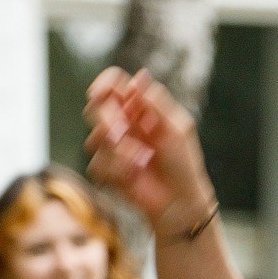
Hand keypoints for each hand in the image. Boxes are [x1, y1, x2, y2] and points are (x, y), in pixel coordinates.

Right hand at [85, 65, 214, 237]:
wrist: (178, 202)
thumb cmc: (183, 164)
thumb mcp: (177, 129)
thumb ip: (156, 103)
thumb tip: (138, 76)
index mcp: (140, 107)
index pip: (113, 84)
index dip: (102, 85)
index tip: (98, 94)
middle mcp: (122, 122)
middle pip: (96, 108)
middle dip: (106, 121)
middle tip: (120, 134)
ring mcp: (112, 146)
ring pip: (94, 139)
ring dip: (119, 152)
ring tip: (143, 162)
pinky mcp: (106, 169)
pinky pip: (98, 164)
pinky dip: (117, 171)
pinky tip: (135, 177)